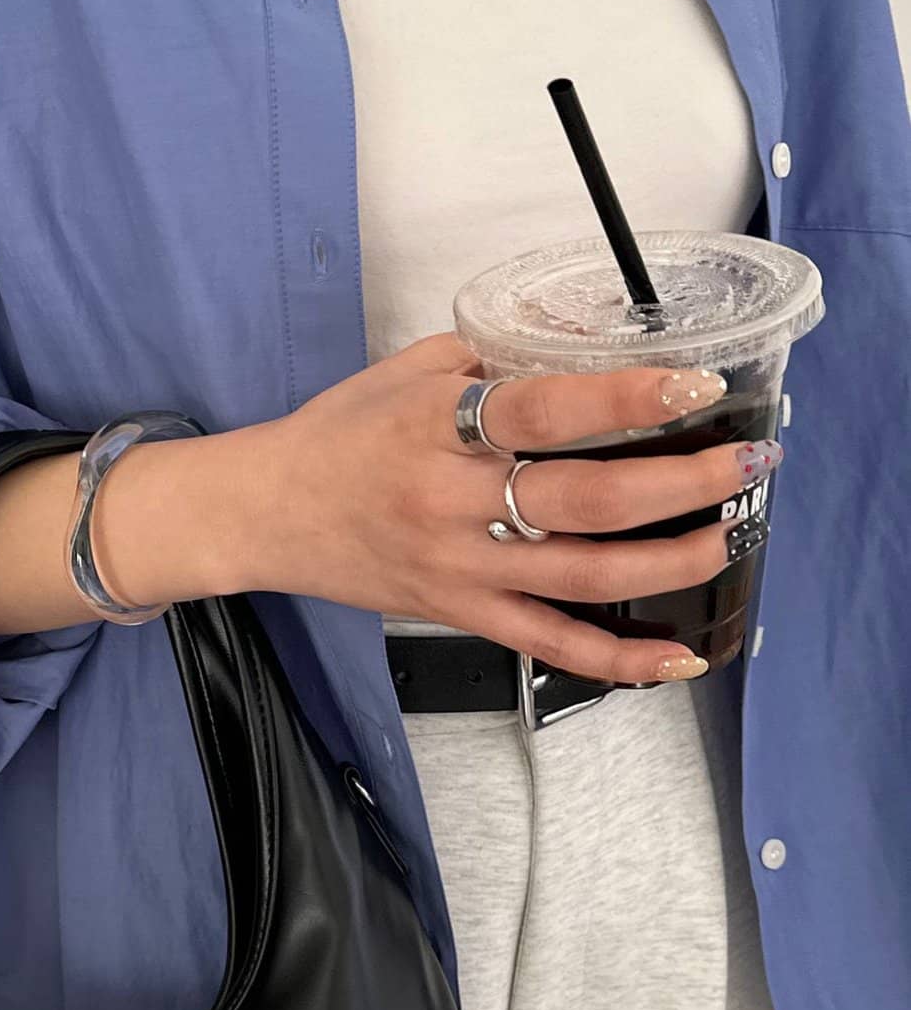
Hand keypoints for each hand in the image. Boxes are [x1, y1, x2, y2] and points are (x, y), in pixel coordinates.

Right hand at [237, 332, 778, 684]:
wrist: (265, 513)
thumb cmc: (337, 436)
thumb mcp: (406, 371)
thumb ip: (493, 358)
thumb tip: (580, 350)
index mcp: (440, 427)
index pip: (545, 410)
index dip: (627, 398)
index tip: (696, 385)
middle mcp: (452, 501)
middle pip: (585, 500)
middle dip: (680, 484)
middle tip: (744, 464)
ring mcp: (458, 567)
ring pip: (582, 576)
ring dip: (669, 561)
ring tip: (728, 537)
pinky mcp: (458, 613)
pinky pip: (547, 645)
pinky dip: (616, 659)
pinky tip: (675, 656)